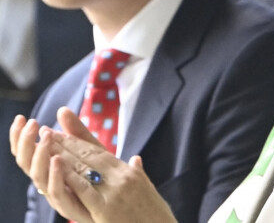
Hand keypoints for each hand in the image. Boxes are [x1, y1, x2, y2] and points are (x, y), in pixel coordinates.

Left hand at [51, 108, 176, 222]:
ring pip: (84, 169)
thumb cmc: (156, 216)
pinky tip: (58, 168)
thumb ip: (138, 172)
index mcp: (129, 172)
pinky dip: (70, 178)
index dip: (79, 140)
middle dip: (67, 143)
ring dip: (63, 156)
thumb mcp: (148, 189)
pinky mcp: (107, 209)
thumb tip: (135, 158)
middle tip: (48, 132)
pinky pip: (85, 190)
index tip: (63, 131)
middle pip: (89, 156)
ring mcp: (116, 191)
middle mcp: (122, 177)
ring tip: (46, 145)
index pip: (100, 151)